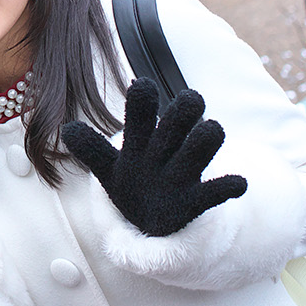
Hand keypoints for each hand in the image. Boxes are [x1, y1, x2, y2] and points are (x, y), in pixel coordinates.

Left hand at [61, 78, 247, 236]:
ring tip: (211, 129)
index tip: (140, 85)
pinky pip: (215, 192)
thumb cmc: (133, 184)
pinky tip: (238, 184)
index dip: (141, 102)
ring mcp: (184, 173)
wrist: (154, 220)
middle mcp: (167, 150)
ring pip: (200, 147)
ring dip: (206, 139)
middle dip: (183, 112)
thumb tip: (67, 130)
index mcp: (142, 140)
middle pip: (178, 122)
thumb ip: (92, 150)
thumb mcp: (108, 169)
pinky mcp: (197, 201)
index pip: (141, 115)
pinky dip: (227, 188)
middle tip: (191, 100)